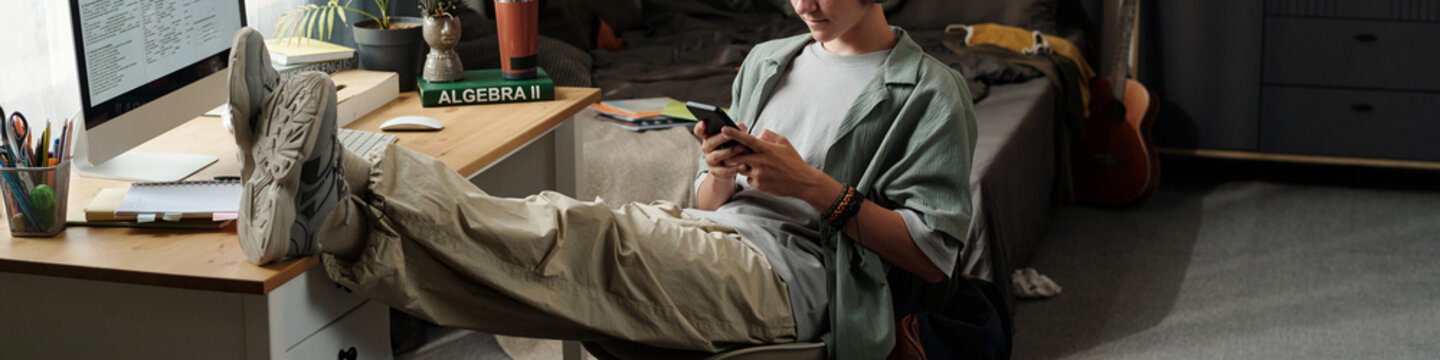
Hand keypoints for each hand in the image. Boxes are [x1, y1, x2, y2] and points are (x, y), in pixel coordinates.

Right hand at [693, 121, 749, 179]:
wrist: (729, 169)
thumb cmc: (731, 147)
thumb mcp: (733, 138)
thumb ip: (737, 129)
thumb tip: (740, 126)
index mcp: (709, 137)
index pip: (700, 131)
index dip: (700, 127)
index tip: (704, 122)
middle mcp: (706, 148)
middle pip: (710, 142)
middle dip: (719, 138)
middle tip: (730, 134)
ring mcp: (710, 161)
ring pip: (716, 156)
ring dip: (729, 151)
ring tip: (742, 147)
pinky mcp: (716, 172)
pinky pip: (724, 171)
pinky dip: (734, 169)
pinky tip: (744, 166)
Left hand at [724, 127, 842, 209]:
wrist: (802, 182)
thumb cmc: (793, 160)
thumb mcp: (784, 142)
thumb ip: (769, 135)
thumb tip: (756, 134)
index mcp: (767, 149)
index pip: (746, 139)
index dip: (734, 134)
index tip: (723, 129)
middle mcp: (761, 161)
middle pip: (736, 156)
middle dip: (731, 154)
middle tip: (730, 152)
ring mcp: (759, 174)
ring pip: (741, 168)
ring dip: (743, 166)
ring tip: (757, 166)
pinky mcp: (759, 185)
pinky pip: (748, 179)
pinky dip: (751, 177)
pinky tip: (764, 176)